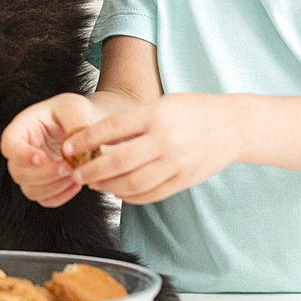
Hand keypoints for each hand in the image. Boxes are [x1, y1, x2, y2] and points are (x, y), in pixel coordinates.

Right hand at [0, 93, 101, 206]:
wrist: (87, 125)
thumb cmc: (75, 112)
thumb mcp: (74, 107)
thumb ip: (73, 122)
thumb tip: (71, 148)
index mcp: (23, 128)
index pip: (10, 144)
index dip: (21, 155)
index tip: (42, 157)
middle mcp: (23, 151)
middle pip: (18, 172)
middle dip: (44, 174)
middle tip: (68, 168)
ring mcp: (32, 171)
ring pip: (30, 190)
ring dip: (53, 187)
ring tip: (76, 175)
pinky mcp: (44, 185)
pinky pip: (46, 200)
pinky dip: (61, 196)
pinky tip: (77, 184)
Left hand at [61, 93, 237, 204]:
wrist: (233, 125)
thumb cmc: (192, 111)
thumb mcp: (161, 104)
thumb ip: (132, 121)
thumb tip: (96, 139)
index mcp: (155, 114)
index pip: (111, 129)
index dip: (85, 140)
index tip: (68, 147)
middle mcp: (164, 139)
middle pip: (117, 161)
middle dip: (91, 170)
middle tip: (76, 173)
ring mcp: (176, 163)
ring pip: (132, 183)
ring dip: (108, 186)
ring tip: (95, 184)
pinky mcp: (184, 180)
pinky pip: (150, 194)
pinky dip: (130, 196)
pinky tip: (118, 191)